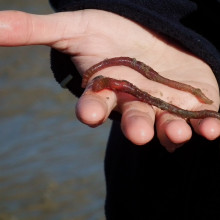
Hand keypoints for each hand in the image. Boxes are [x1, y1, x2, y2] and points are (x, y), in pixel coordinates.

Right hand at [0, 10, 218, 151]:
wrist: (147, 35)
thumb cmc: (111, 34)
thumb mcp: (76, 28)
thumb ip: (39, 32)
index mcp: (106, 91)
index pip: (94, 105)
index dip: (90, 109)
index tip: (89, 113)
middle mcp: (133, 105)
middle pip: (132, 120)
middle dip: (134, 127)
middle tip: (137, 133)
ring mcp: (162, 106)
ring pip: (165, 125)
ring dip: (171, 131)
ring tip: (179, 134)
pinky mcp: (190, 103)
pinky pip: (198, 119)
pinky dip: (206, 125)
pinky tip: (213, 128)